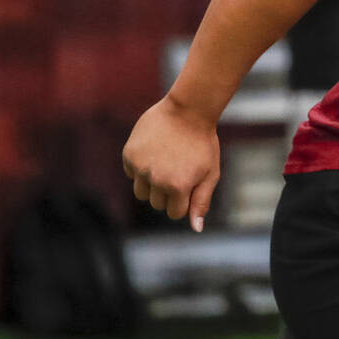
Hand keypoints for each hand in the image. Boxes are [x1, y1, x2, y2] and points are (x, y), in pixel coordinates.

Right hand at [121, 96, 219, 231]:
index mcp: (178, 187)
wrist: (187, 111)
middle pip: (157, 204)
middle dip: (168, 193)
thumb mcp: (210, 174)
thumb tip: (196, 228)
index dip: (183, 201)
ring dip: (152, 184)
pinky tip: (155, 152)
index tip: (190, 184)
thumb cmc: (203, 144)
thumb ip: (201, 202)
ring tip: (166, 163)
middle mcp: (156, 180)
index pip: (174, 213)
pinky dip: (141, 168)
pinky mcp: (129, 155)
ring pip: (141, 192)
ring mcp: (140, 167)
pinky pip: (131, 174)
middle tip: (179, 170)